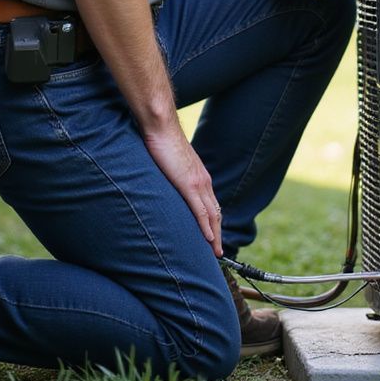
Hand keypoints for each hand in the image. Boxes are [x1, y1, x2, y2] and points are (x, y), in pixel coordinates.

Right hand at [143, 125, 222, 256]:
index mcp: (199, 176)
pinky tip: (208, 239)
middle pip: (215, 213)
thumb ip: (174, 176)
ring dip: (215, 235)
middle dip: (218, 233)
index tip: (214, 237)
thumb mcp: (171, 164)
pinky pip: (200, 210)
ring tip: (215, 252)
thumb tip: (168, 184)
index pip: (211, 204)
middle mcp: (203, 181)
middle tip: (217, 252)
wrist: (161, 128)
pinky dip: (205, 226)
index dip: (214, 222)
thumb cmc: (162, 143)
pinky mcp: (188, 185)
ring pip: (211, 215)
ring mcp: (197, 183)